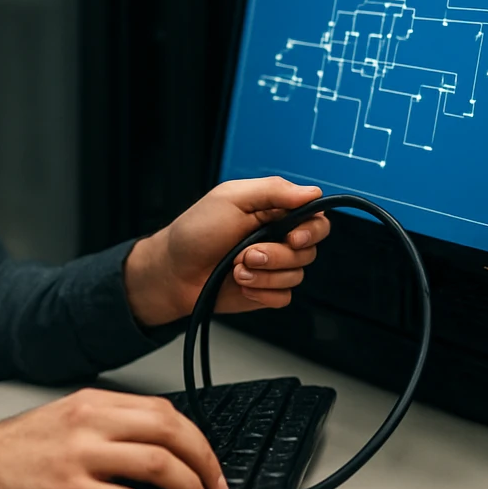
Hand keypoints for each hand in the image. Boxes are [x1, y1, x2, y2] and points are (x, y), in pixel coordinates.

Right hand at [0, 387, 229, 488]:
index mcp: (92, 403)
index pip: (162, 410)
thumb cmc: (10, 452)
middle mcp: (90, 423)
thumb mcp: (64, 421)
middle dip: (203, 461)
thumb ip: (106, 427)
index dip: (196, 437)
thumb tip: (154, 446)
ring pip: (156, 462)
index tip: (209, 461)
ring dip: (189, 487)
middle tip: (216, 487)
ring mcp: (80, 457)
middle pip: (169, 430)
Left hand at [124, 177, 330, 326]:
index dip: (311, 229)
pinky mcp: (266, 290)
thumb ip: (273, 191)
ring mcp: (273, 266)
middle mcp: (276, 238)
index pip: (314, 217)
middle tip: (250, 253)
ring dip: (264, 274)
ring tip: (235, 268)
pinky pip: (284, 296)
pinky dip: (262, 292)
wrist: (173, 273)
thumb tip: (312, 192)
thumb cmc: (194, 232)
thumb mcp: (231, 199)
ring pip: (296, 275)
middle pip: (309, 250)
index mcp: (272, 211)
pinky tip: (241, 284)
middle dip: (279, 255)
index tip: (293, 237)